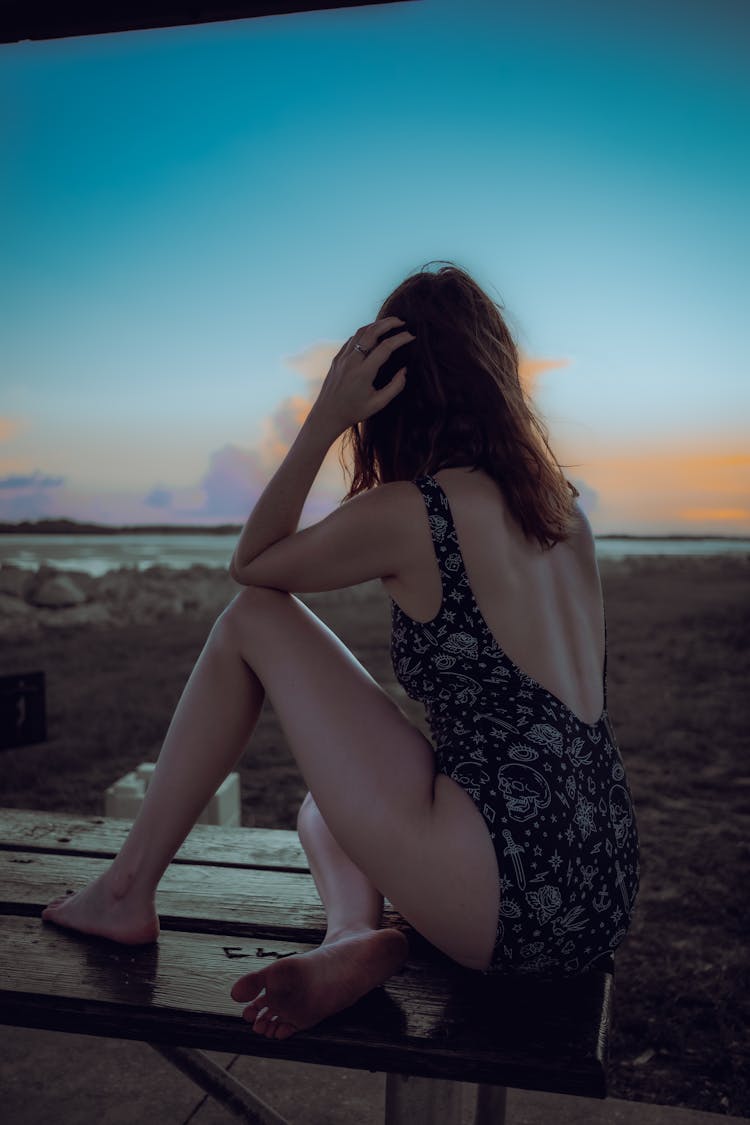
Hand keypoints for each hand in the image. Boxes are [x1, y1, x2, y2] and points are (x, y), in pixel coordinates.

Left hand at [309, 317, 414, 434]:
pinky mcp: (337, 358)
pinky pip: (351, 340)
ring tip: (389, 324)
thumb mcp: (378, 403)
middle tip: (401, 321)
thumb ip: (395, 387)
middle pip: (371, 332)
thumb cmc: (354, 411)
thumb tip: (405, 370)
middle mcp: (352, 361)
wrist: (327, 414)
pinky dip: (364, 333)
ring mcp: (342, 358)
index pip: (385, 347)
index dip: (400, 339)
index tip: (411, 336)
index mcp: (363, 372)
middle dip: (388, 323)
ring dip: (375, 325)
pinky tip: (372, 335)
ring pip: (360, 332)